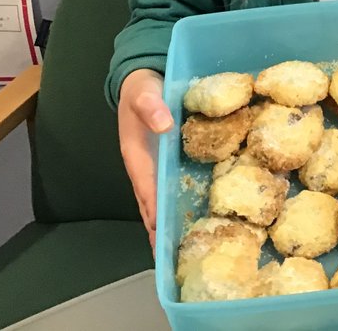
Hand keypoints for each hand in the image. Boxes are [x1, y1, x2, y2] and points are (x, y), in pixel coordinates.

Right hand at [118, 68, 172, 247]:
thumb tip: (163, 124)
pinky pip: (175, 188)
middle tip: (176, 260)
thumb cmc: (142, 89)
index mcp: (138, 157)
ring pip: (163, 202)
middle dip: (161, 233)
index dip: (156, 212)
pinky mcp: (171, 163)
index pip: (147, 191)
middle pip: (152, 207)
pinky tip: (199, 219)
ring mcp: (158, 168)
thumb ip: (151, 106)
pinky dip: (182, 205)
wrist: (145, 79)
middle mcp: (146, 169)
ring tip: (188, 251)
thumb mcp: (144, 92)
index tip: (163, 236)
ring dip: (171, 225)